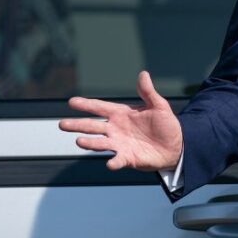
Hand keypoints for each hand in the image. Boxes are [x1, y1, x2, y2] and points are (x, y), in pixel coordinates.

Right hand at [59, 71, 182, 170]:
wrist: (175, 146)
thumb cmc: (165, 124)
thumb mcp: (158, 105)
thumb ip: (148, 92)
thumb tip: (143, 74)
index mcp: (121, 114)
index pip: (100, 108)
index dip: (86, 105)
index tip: (71, 102)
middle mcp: (116, 129)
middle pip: (93, 126)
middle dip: (78, 125)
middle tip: (62, 124)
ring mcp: (120, 144)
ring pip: (100, 143)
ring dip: (90, 143)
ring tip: (79, 141)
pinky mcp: (128, 158)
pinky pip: (118, 160)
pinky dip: (114, 162)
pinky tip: (109, 163)